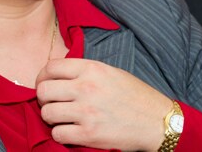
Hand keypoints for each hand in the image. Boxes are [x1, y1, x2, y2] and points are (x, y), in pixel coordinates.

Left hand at [36, 58, 172, 150]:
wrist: (158, 122)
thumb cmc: (135, 96)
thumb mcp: (110, 72)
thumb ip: (85, 71)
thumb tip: (60, 74)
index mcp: (91, 69)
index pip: (51, 67)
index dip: (42, 76)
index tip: (45, 83)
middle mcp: (86, 87)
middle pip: (43, 90)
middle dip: (43, 98)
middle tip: (51, 103)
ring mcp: (86, 111)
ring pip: (47, 113)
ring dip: (51, 117)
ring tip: (60, 118)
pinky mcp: (89, 134)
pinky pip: (58, 134)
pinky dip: (60, 134)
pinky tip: (70, 131)